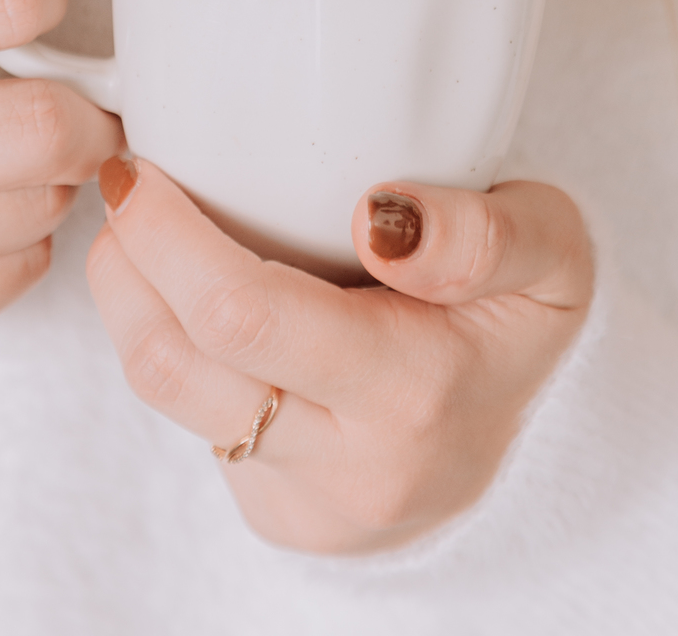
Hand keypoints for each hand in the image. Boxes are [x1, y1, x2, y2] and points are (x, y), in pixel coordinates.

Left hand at [87, 159, 592, 552]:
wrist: (539, 448)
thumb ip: (484, 233)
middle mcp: (347, 464)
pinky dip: (167, 338)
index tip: (143, 164)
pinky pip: (190, 419)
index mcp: (411, 391)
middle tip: (124, 178)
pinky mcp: (275, 512)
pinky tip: (184, 287)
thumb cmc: (526, 321)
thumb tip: (381, 216)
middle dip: (126, 256)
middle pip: (174, 361)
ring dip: (127, 298)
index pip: (242, 314)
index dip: (166, 234)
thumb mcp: (553, 253)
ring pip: (164, 394)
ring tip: (135, 226)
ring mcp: (304, 499)